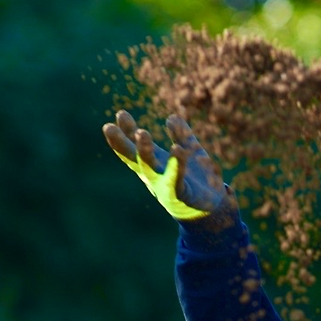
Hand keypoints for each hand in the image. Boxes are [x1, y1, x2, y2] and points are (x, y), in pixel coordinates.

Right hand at [102, 110, 230, 220]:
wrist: (212, 207)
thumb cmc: (197, 178)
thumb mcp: (190, 151)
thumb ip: (182, 135)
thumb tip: (172, 118)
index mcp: (154, 163)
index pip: (134, 145)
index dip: (126, 131)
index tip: (120, 114)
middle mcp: (153, 174)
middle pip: (132, 158)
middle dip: (120, 144)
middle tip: (108, 127)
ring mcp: (164, 185)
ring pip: (149, 169)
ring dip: (144, 152)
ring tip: (141, 133)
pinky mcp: (180, 194)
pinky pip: (176, 179)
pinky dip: (175, 165)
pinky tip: (177, 149)